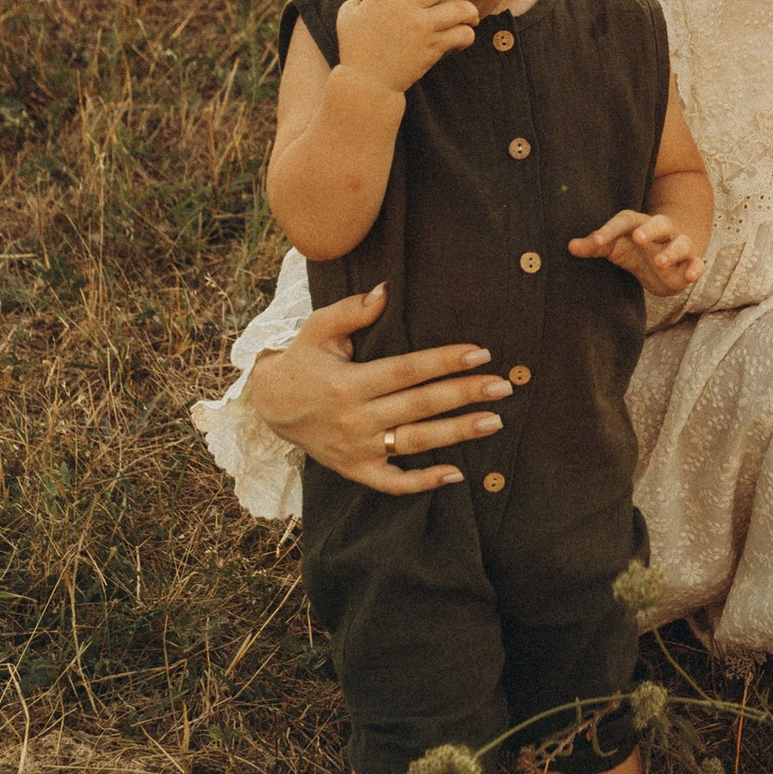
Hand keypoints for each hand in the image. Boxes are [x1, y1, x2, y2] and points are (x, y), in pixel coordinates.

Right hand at [249, 285, 509, 493]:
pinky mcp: (356, 470)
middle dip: (464, 394)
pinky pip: (393, 482)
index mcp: (349, 382)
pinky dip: (424, 481)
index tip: (480, 353)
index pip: (406, 370)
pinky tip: (457, 474)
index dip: (444, 361)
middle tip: (503, 387)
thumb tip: (385, 290)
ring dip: (457, 433)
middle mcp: (354, 418)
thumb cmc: (302, 361)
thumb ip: (350, 310)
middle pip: (420, 405)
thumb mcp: (317, 330)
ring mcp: (357, 448)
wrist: (269, 407)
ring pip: (415, 442)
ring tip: (494, 421)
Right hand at [334, 0, 478, 99]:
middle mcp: (404, 6)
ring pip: (458, 9)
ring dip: (470, 10)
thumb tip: (359, 1)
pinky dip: (467, 35)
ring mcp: (420, 26)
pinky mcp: (432, 47)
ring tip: (472, 13)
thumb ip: (355, 4)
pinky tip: (465, 38)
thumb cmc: (354, 50)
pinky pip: (460, 35)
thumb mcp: (346, 19)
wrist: (366, 83)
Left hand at [569, 209, 706, 294]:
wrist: (670, 255)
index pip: (625, 221)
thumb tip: (570, 246)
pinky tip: (689, 276)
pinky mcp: (690, 263)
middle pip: (659, 223)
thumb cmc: (637, 249)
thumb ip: (595, 246)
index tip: (595, 241)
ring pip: (680, 243)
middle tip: (637, 238)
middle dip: (649, 230)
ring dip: (671, 251)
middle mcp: (661, 232)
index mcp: (639, 225)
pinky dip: (695, 268)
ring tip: (660, 262)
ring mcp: (678, 246)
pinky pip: (697, 263)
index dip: (610, 230)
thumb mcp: (616, 247)